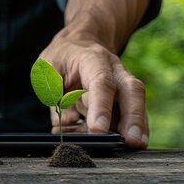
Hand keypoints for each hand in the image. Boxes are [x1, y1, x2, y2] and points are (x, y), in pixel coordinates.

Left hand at [42, 0, 151, 148]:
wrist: (82, 38)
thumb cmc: (59, 54)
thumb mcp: (45, 68)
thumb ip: (52, 95)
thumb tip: (61, 127)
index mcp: (90, 58)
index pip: (98, 82)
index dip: (100, 106)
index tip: (98, 129)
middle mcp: (113, 68)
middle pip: (129, 89)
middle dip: (131, 115)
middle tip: (130, 141)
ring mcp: (122, 79)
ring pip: (137, 99)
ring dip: (138, 123)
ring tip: (137, 145)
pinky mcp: (124, 92)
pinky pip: (132, 108)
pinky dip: (134, 124)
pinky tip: (134, 141)